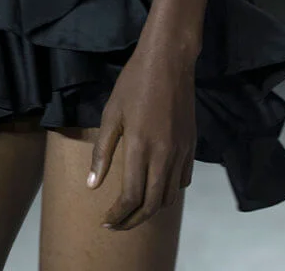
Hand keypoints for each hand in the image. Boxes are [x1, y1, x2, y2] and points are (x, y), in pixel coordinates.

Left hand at [86, 35, 197, 230]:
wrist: (169, 60)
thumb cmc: (134, 83)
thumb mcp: (111, 113)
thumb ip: (102, 151)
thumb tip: (92, 185)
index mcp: (140, 147)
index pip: (131, 197)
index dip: (117, 215)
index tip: (105, 220)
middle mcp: (164, 155)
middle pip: (152, 204)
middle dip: (133, 221)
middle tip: (117, 223)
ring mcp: (181, 151)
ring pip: (169, 196)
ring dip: (151, 209)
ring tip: (134, 209)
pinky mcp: (191, 145)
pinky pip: (183, 180)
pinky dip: (169, 191)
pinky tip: (156, 186)